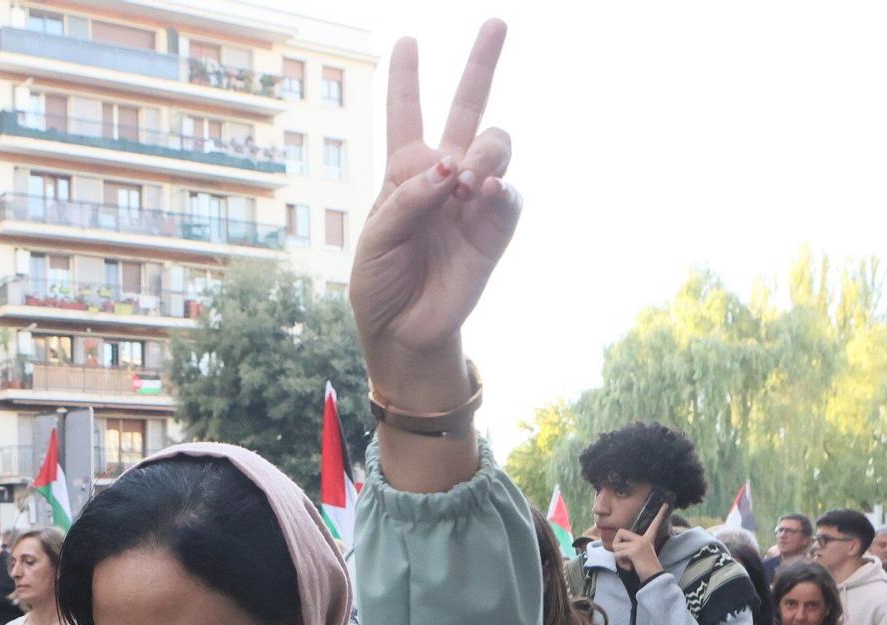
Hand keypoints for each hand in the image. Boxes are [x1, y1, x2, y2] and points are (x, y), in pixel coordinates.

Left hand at [349, 22, 519, 413]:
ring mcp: (473, 200)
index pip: (405, 113)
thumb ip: (408, 198)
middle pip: (467, 108)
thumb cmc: (380, 282)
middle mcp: (444, 176)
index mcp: (405, 171)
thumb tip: (452, 170)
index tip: (406, 40)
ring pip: (496, 145)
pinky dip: (500, 189)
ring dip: (486, 150)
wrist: (402, 331)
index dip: (404, 76)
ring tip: (468, 178)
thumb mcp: (376, 238)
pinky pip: (510, 196)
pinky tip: (484, 193)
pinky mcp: (495, 230)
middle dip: (481, 63)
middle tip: (495, 23)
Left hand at [605, 504, 667, 579]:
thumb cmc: (645, 570)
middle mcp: (644, 539)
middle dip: (617, 546)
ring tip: (630, 563)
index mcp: (647, 539)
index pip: (654, 524)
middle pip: (620, 533)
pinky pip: (617, 554)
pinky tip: (631, 567)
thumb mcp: (638, 556)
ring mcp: (639, 544)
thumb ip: (630, 548)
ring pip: (616, 546)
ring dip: (619, 557)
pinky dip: (620, 563)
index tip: (666, 504)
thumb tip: (616, 546)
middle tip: (626, 556)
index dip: (660, 514)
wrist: (654, 579)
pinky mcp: (634, 550)